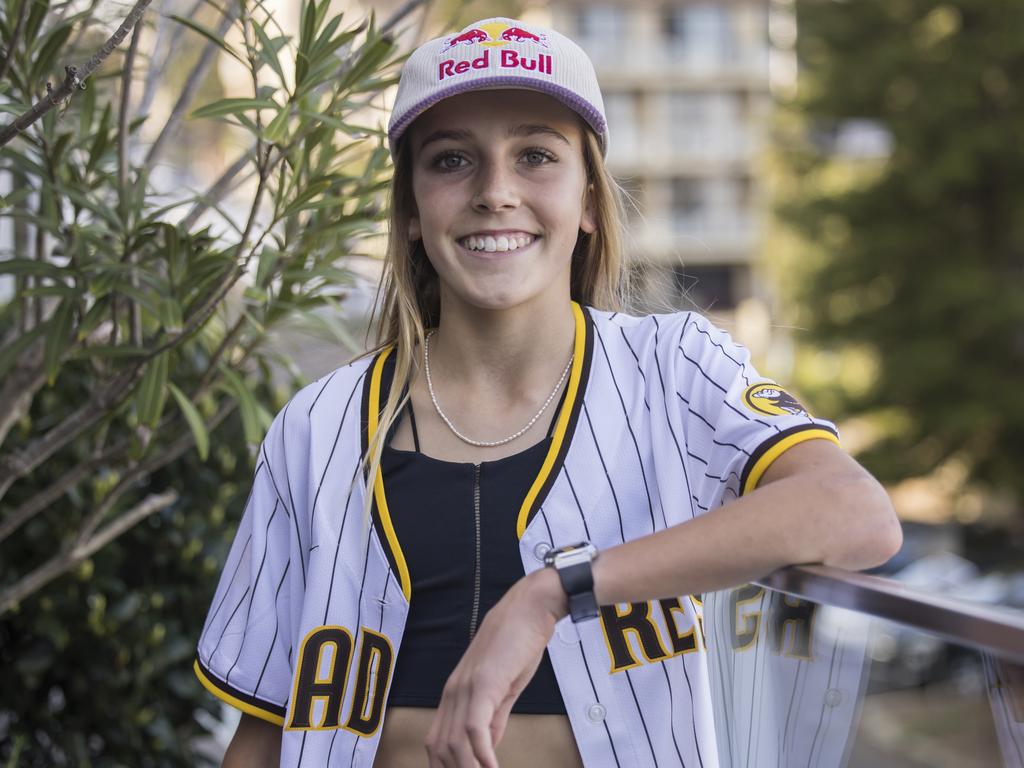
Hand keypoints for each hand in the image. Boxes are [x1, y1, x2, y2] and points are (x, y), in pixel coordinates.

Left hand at [425, 567, 566, 767]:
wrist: (529, 609)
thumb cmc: (517, 645)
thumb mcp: (502, 688)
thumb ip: (493, 719)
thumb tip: (486, 748)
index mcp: (454, 694)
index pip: (436, 743)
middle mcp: (453, 692)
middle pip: (439, 748)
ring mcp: (466, 687)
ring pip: (455, 743)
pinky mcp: (485, 683)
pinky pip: (476, 728)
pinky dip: (483, 755)